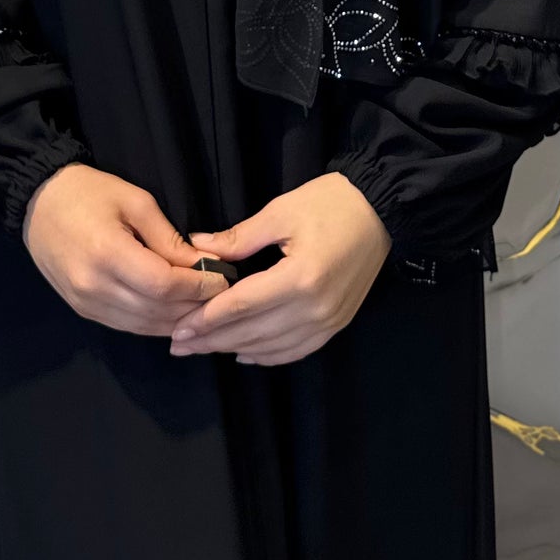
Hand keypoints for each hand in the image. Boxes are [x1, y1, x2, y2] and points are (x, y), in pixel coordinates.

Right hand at [23, 164, 226, 335]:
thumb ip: (168, 237)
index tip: (222, 279)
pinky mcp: (82, 310)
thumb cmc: (89, 192)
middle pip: (156, 310)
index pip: (164, 284)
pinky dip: (154, 323)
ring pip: (143, 326)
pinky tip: (173, 314)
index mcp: (108, 254)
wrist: (37, 202)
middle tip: (221, 296)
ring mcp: (86, 303)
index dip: (198, 286)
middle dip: (193, 305)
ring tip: (202, 307)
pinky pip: (126, 326)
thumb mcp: (135, 200)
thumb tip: (202, 264)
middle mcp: (95, 287)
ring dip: (176, 320)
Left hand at [169, 174, 391, 366]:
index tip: (178, 329)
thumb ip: (238, 237)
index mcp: (300, 277)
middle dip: (212, 341)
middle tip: (179, 345)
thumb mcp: (281, 211)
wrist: (381, 209)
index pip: (242, 306)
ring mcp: (328, 321)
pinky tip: (244, 354)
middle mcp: (314, 308)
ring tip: (203, 349)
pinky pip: (296, 351)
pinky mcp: (337, 325)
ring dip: (235, 350)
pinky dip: (267, 356)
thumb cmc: (330, 203)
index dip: (206, 320)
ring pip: (272, 348)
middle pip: (253, 333)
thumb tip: (198, 248)